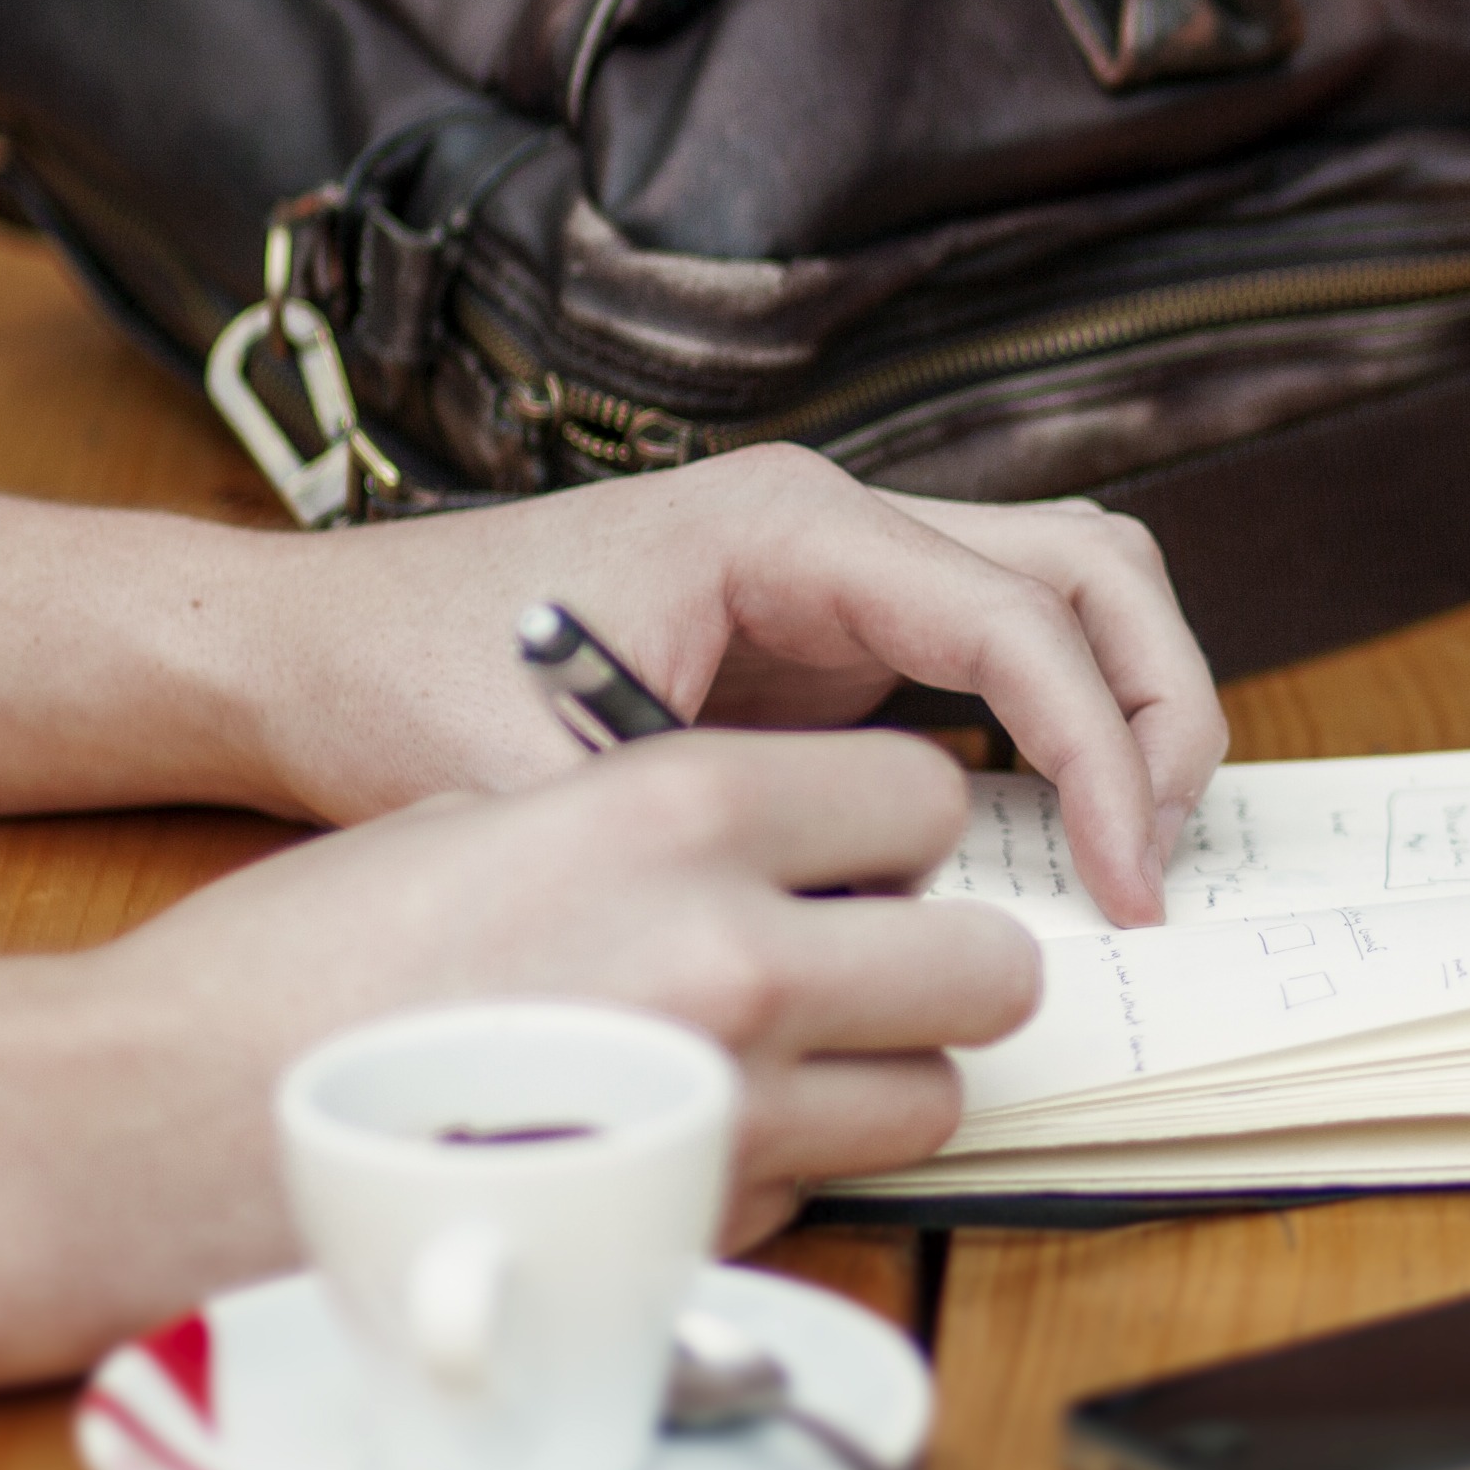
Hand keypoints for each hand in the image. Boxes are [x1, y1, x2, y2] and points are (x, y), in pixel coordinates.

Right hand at [76, 728, 1034, 1280]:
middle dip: (936, 967)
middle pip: (987, 966)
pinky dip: (780, 1171)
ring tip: (767, 1065)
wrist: (162, 1125)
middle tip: (863, 969)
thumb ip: (653, 830)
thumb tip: (770, 858)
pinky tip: (669, 1141)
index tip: (857, 854)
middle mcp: (736, 953)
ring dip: (877, 1082)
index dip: (898, 831)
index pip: (927, 796)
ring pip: (932, 1100)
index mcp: (681, 811)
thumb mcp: (485, 815)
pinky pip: (822, 1192)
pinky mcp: (695, 1232)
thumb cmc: (299, 965)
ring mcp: (728, 1109)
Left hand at [225, 446, 1224, 923]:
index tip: (1122, 881)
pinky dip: (1062, 730)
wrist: (308, 646)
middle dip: (1159, 708)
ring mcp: (842, 569)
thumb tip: (852, 948)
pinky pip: (1002, 652)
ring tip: (1132, 847)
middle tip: (1161, 859)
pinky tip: (1050, 844)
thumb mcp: (544, 787)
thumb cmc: (404, 685)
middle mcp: (834, 521)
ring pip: (1069, 588)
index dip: (1101, 753)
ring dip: (1129, 705)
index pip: (1020, 617)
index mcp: (785, 525)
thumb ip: (696, 854)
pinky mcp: (834, 630)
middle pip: (1093, 566)